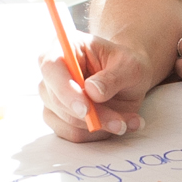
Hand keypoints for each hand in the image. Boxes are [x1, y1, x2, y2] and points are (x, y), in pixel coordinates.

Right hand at [37, 31, 157, 139]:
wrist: (128, 79)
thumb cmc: (126, 66)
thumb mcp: (130, 66)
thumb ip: (113, 77)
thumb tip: (92, 91)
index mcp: (65, 47)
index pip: (51, 68)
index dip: (64, 90)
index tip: (85, 109)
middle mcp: (53, 71)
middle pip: (56, 99)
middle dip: (91, 115)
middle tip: (120, 122)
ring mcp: (52, 95)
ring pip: (66, 120)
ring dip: (98, 126)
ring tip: (126, 121)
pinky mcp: (58, 116)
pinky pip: (72, 133)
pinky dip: (97, 134)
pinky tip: (117, 124)